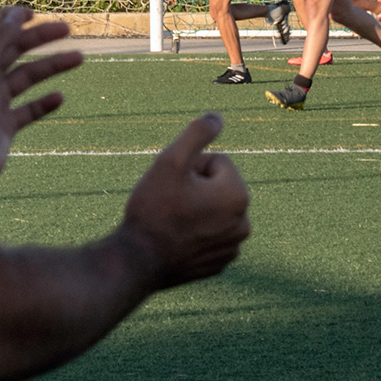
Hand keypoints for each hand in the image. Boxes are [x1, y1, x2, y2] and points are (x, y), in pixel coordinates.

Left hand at [0, 7, 83, 190]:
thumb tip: (17, 15)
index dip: (8, 18)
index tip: (31, 12)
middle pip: (13, 49)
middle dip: (39, 37)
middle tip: (67, 29)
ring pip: (27, 77)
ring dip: (52, 66)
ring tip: (78, 58)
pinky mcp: (5, 127)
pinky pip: (29, 111)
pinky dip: (45, 103)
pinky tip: (59, 98)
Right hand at [118, 113, 251, 289]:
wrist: (136, 261)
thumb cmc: (153, 209)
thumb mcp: (171, 160)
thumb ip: (197, 132)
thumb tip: (218, 116)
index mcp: (238, 195)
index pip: (217, 162)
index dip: (190, 167)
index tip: (173, 186)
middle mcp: (244, 223)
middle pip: (217, 187)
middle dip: (195, 188)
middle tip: (169, 203)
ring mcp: (233, 247)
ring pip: (213, 210)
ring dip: (196, 209)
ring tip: (172, 221)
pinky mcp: (220, 263)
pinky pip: (209, 235)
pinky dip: (195, 233)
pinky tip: (175, 239)